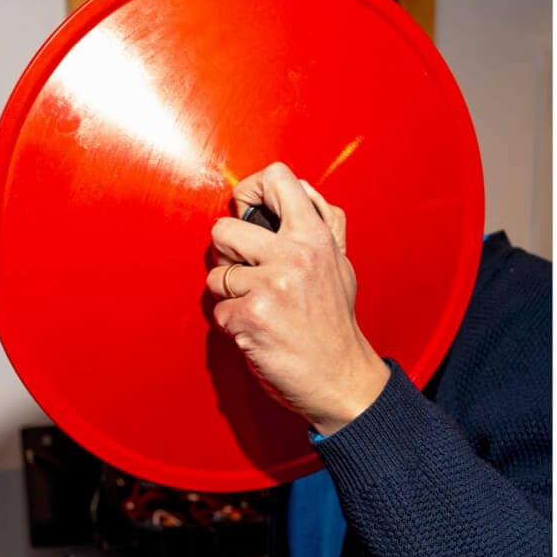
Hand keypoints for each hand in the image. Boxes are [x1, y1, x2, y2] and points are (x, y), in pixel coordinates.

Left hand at [206, 162, 389, 434]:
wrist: (341, 378)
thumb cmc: (334, 324)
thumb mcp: (339, 263)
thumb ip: (322, 223)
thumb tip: (299, 188)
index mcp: (315, 236)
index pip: (277, 178)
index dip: (249, 190)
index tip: (247, 211)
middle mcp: (294, 255)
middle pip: (223, 228)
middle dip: (225, 254)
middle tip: (245, 272)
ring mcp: (271, 286)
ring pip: (216, 274)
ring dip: (228, 294)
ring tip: (256, 306)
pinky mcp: (251, 317)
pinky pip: (218, 310)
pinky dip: (232, 324)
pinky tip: (257, 331)